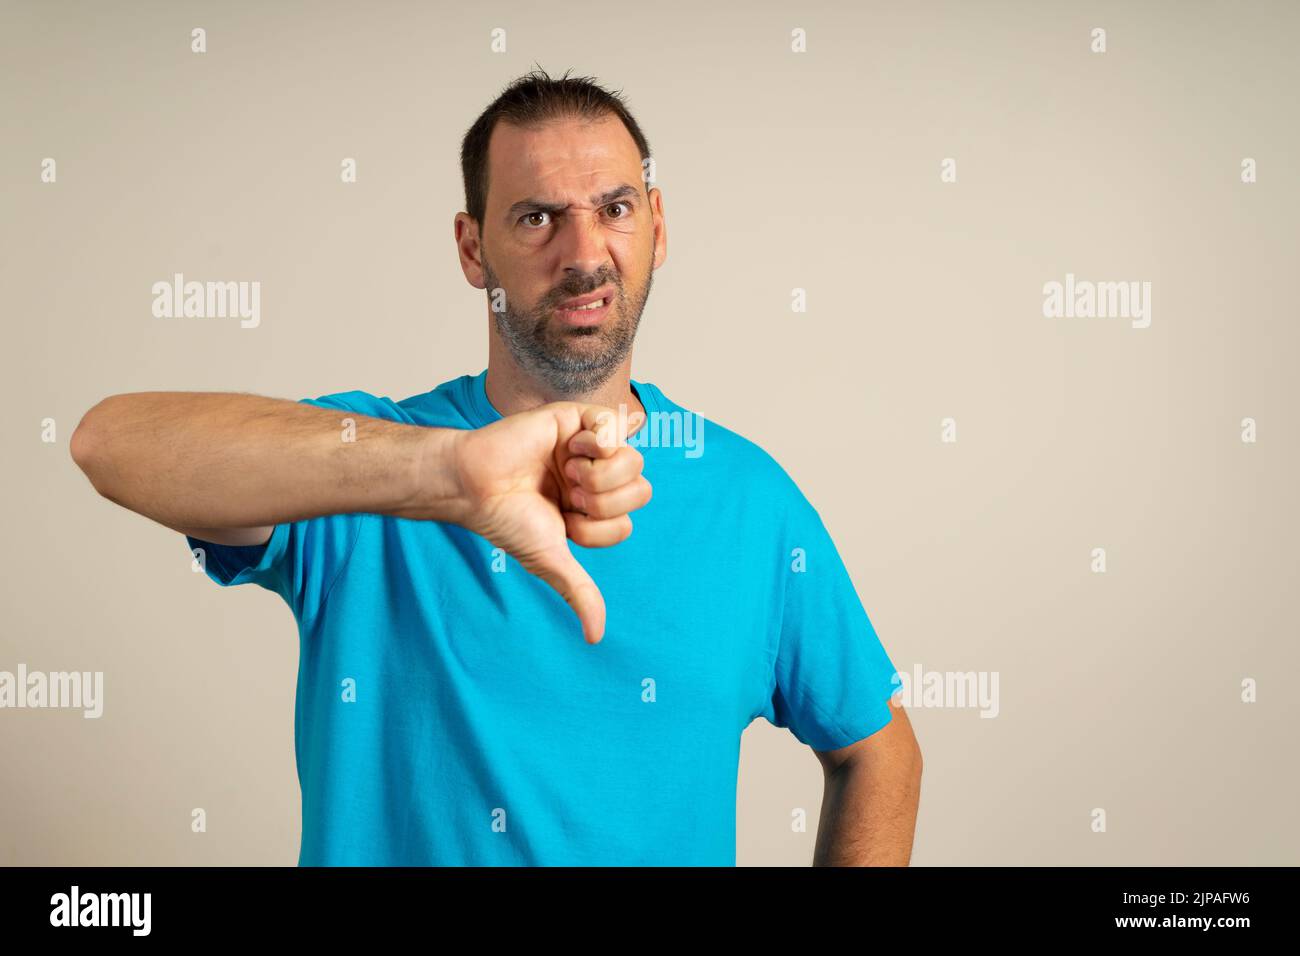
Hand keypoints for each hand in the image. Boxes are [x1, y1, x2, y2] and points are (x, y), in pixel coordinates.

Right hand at [444, 402, 650, 643]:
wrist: (474, 483)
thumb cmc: (506, 520)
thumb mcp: (550, 559)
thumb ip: (579, 592)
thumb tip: (596, 637)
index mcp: (592, 509)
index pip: (628, 521)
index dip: (599, 526)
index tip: (565, 520)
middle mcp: (595, 478)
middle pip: (642, 490)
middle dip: (605, 500)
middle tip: (570, 494)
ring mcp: (588, 448)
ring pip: (634, 460)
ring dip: (598, 472)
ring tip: (566, 470)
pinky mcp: (576, 418)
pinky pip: (615, 424)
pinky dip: (598, 440)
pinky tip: (570, 446)